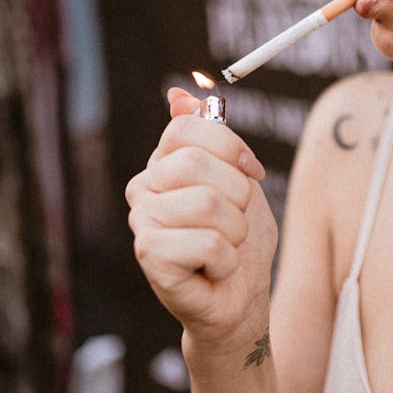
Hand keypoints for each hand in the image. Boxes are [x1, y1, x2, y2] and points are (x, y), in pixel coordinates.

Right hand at [125, 89, 277, 348]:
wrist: (240, 299)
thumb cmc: (240, 240)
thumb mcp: (238, 180)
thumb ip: (213, 136)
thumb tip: (179, 94)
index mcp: (163, 163)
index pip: (187, 127)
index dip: (231, 147)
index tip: (250, 173)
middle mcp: (144, 188)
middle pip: (195, 163)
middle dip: (236, 193)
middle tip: (236, 219)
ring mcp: (141, 222)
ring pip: (208, 205)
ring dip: (236, 231)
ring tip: (226, 247)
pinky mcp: (150, 257)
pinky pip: (209, 244)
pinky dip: (228, 260)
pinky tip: (216, 270)